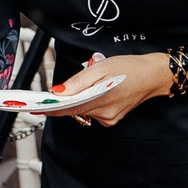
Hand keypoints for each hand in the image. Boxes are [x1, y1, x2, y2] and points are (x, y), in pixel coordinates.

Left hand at [53, 52, 174, 126]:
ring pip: (83, 110)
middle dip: (65, 99)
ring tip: (91, 84)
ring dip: (80, 99)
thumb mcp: (100, 68)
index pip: (67, 109)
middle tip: (62, 89)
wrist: (153, 75)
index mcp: (100, 101)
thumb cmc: (129, 68)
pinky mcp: (112, 118)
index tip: (34, 108)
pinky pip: (93, 111)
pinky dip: (90, 102)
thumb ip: (78, 82)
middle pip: (74, 110)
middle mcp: (104, 114)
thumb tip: (58, 92)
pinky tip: (98, 92)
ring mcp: (109, 118)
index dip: (49, 109)